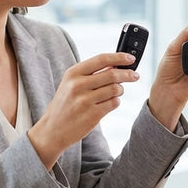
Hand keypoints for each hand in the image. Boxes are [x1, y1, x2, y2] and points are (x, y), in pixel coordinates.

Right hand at [28, 51, 139, 167]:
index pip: (101, 59)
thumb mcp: (71, 84)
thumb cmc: (65, 105)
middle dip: (128, 74)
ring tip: (116, 92)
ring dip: (120, 90)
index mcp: (72, 73)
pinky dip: (115, 102)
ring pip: (115, 89)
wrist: (52, 130)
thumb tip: (115, 65)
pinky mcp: (92, 115)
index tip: (131, 58)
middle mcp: (78, 85)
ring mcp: (85, 100)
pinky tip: (109, 103)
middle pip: (112, 74)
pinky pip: (114, 103)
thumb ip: (90, 74)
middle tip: (135, 75)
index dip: (119, 57)